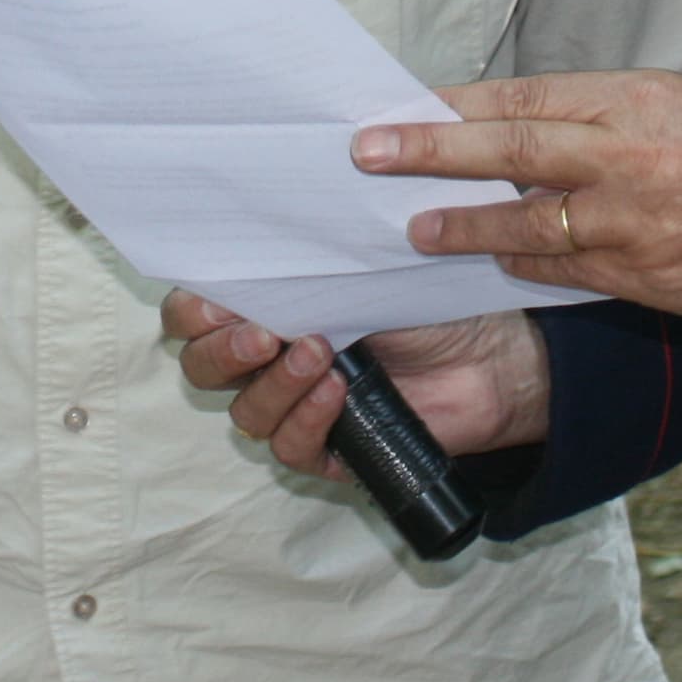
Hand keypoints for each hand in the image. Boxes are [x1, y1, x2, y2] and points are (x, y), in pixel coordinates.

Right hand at [160, 294, 548, 479]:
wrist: (490, 354)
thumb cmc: (422, 298)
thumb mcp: (357, 267)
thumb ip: (300, 261)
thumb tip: (255, 232)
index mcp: (261, 307)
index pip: (191, 314)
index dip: (192, 311)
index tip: (219, 298)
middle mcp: (267, 360)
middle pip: (202, 368)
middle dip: (222, 352)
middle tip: (260, 334)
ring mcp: (295, 407)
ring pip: (245, 413)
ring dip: (275, 384)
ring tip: (321, 354)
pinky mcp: (328, 450)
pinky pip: (291, 448)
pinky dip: (308, 419)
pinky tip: (338, 395)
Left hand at [354, 70, 681, 324]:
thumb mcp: (680, 102)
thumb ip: (601, 114)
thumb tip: (520, 121)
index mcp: (633, 99)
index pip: (522, 98)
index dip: (454, 107)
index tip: (400, 108)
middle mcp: (627, 156)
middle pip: (508, 150)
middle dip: (431, 152)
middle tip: (370, 153)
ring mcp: (635, 223)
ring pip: (527, 221)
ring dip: (464, 223)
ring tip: (415, 226)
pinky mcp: (649, 279)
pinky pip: (567, 270)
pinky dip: (524, 263)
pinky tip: (492, 257)